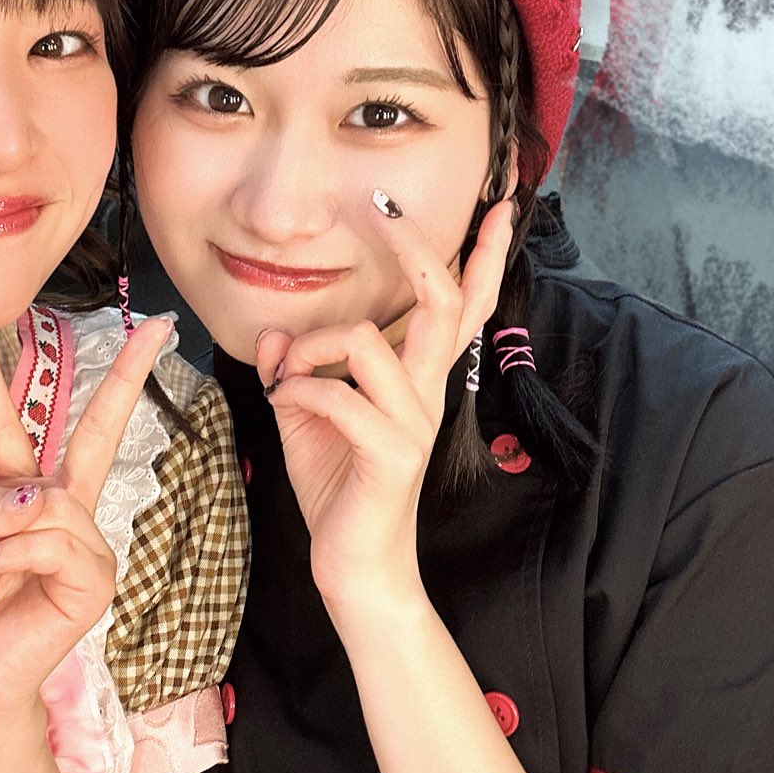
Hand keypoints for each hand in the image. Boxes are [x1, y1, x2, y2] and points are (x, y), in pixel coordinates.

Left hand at [0, 310, 173, 735]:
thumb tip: (38, 496)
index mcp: (14, 494)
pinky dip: (7, 556)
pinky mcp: (92, 580)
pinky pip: (52, 540)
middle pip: (99, 433)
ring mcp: (81, 544)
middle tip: (153, 328)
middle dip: (125, 377)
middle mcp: (57, 511)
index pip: (10, 423)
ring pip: (47, 499)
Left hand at [260, 194, 510, 616]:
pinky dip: (297, 393)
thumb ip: (294, 369)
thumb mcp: (305, 415)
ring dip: (312, 346)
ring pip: (369, 342)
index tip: (497, 205)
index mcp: (418, 378)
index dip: (484, 255)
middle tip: (387, 208)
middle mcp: (427, 393)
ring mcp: (414, 422)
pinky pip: (338, 398)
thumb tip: (276, 331)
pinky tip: (282, 407)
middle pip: (442, 302)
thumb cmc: (337, 487)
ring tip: (286, 376)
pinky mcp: (391, 453)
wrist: (353, 566)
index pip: (464, 305)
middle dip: (417, 248)